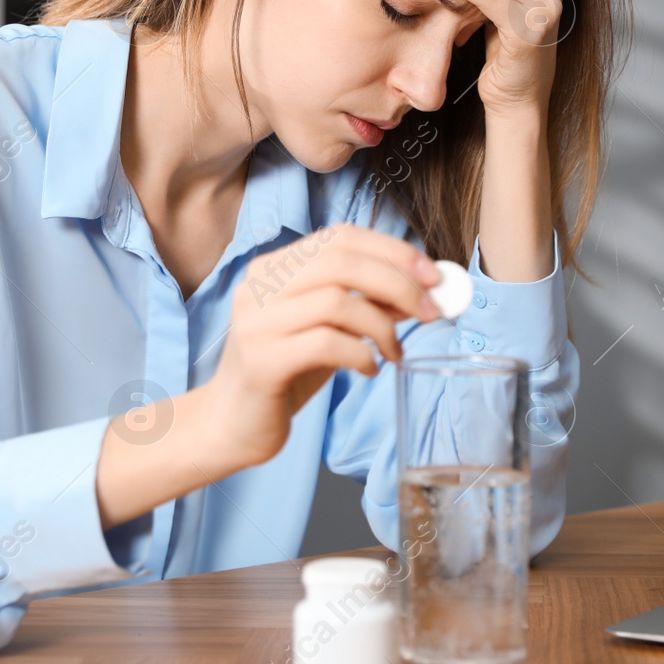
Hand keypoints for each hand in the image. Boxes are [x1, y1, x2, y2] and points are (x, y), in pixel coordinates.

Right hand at [205, 223, 443, 466]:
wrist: (231, 425)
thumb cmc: (284, 373)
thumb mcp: (327, 328)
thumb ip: (364, 304)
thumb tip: (421, 289)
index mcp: (273, 268)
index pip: (340, 238)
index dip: (392, 251)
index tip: (433, 275)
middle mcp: (259, 286)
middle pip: (341, 262)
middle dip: (398, 283)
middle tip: (431, 311)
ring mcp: (256, 322)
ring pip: (337, 301)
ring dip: (383, 325)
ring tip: (394, 351)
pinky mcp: (262, 361)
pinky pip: (327, 344)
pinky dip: (362, 354)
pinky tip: (369, 369)